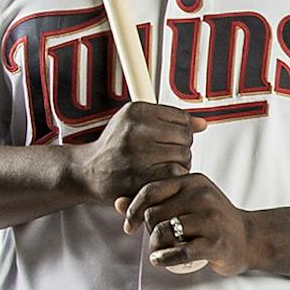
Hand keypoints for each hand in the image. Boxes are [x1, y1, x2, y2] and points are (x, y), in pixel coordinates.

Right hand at [69, 102, 205, 205]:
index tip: (168, 140)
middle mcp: (135, 129)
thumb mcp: (136, 123)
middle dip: (181, 149)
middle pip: (185, 137)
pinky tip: (162, 179)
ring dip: (180, 165)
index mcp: (136, 110)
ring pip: (183, 156)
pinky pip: (174, 174)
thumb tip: (202, 124)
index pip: (181, 117)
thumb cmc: (114, 147)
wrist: (87, 171)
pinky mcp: (140, 176)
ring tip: (162, 168)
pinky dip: (173, 179)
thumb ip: (170, 121)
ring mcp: (137, 153)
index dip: (180, 132)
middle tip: (166, 157)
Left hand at [120, 172, 256, 276]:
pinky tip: (158, 260)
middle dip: (147, 231)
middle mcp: (203, 196)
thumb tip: (117, 202)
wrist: (248, 238)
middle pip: (155, 213)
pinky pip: (180, 252)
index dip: (133, 210)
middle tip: (153, 241)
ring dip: (154, 246)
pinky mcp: (215, 243)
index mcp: (193, 181)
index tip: (129, 226)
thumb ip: (155, 200)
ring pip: (164, 232)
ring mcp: (211, 219)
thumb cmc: (212, 220)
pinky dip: (164, 258)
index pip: (151, 190)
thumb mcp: (187, 202)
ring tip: (157, 251)